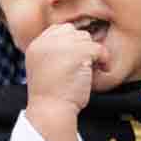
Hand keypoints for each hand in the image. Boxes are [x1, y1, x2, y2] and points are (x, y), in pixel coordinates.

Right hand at [24, 22, 106, 140]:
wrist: (51, 111)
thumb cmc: (52, 95)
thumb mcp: (44, 67)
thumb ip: (54, 52)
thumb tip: (78, 41)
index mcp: (36, 45)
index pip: (59, 30)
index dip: (71, 42)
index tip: (75, 59)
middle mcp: (46, 42)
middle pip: (74, 32)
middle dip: (82, 47)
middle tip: (83, 65)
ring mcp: (61, 46)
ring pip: (86, 39)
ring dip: (92, 53)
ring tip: (89, 70)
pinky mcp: (77, 53)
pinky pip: (98, 48)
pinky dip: (103, 60)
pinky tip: (100, 71)